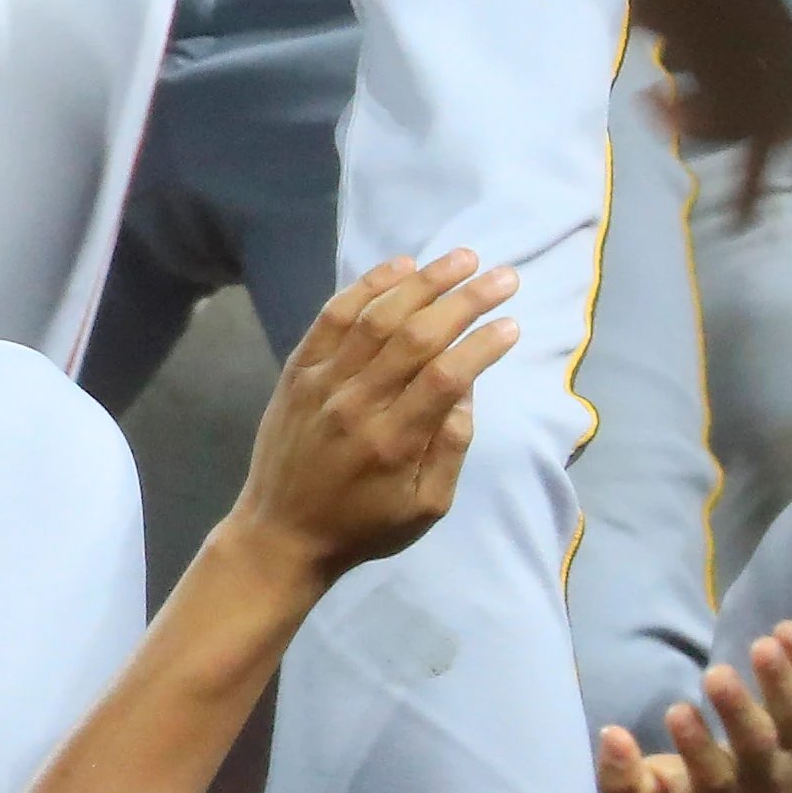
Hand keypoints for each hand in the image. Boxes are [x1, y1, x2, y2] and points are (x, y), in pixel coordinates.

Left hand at [221, 250, 520, 583]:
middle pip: (416, 337)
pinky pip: (332, 318)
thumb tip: (467, 392)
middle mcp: (356, 404)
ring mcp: (321, 383)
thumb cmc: (363, 526)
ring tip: (463, 259)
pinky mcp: (297, 371)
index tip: (511, 325)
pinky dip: (367, 287)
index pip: (445, 377)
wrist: (281, 533)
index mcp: (393, 442)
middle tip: (504, 277)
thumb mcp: (424, 509)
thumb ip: (450, 450)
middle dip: (465, 301)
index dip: (481, 346)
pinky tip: (401, 267)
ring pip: (376, 318)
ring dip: (423, 282)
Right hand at [595, 620, 791, 792]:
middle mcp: (763, 779)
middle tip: (718, 674)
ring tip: (765, 643)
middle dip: (740, 711)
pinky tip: (787, 630)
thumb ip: (623, 781)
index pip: (712, 776)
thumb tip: (611, 734)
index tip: (676, 710)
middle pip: (759, 746)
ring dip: (781, 681)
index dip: (696, 746)